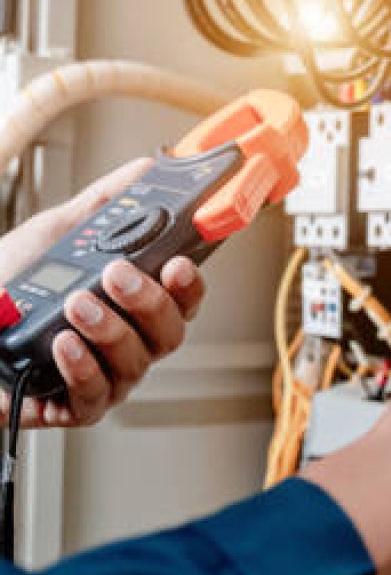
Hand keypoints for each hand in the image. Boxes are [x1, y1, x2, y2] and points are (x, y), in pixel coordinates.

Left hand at [0, 159, 205, 427]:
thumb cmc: (8, 283)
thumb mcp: (58, 233)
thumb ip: (105, 204)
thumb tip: (145, 170)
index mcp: (136, 302)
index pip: (184, 297)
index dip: (189, 284)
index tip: (178, 263)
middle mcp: (130, 340)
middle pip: (170, 332)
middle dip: (148, 303)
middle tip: (116, 274)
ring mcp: (107, 374)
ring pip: (137, 363)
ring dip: (111, 331)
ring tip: (77, 303)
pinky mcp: (75, 404)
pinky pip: (96, 396)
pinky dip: (84, 369)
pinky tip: (65, 344)